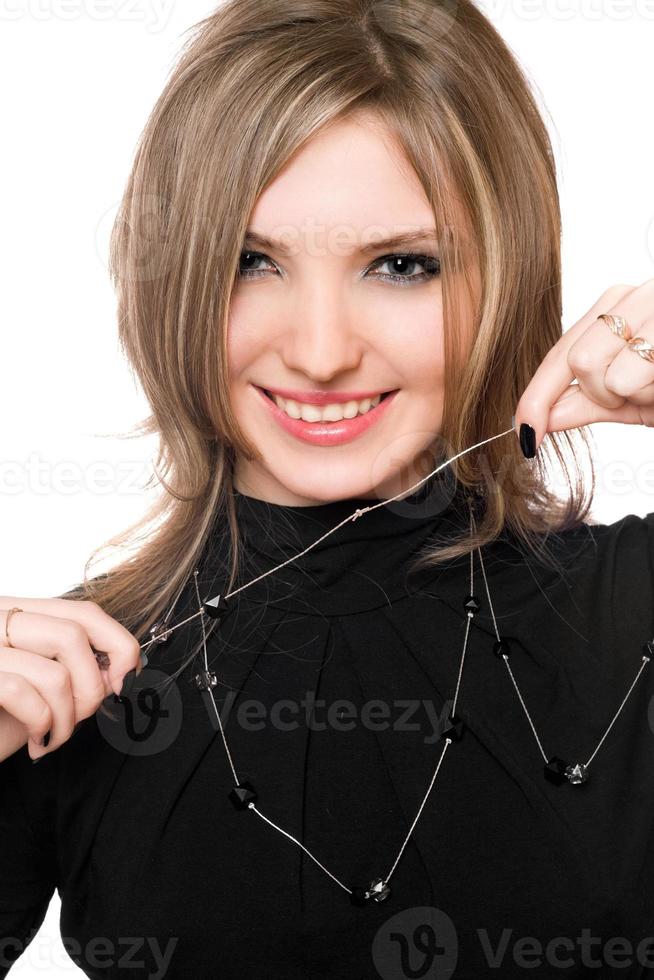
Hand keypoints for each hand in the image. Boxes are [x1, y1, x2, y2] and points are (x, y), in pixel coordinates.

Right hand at [0, 598, 141, 762]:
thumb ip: (76, 670)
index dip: (118, 643)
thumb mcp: (43, 687)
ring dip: (68, 719)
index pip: (84, 611)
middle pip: (74, 634)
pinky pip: (24, 694)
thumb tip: (123, 670)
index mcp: (17, 614)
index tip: (126, 679)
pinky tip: (37, 744)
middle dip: (92, 686)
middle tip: (83, 718)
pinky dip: (43, 725)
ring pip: (55, 671)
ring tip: (55, 738)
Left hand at [514, 280, 653, 456]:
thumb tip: (535, 420)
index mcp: (616, 304)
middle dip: (602, 397)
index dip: (536, 396)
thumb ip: (584, 404)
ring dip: (634, 397)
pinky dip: (653, 393)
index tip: (525, 434)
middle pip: (578, 363)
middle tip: (636, 396)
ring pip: (607, 373)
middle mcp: (638, 292)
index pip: (559, 352)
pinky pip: (635, 377)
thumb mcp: (632, 398)